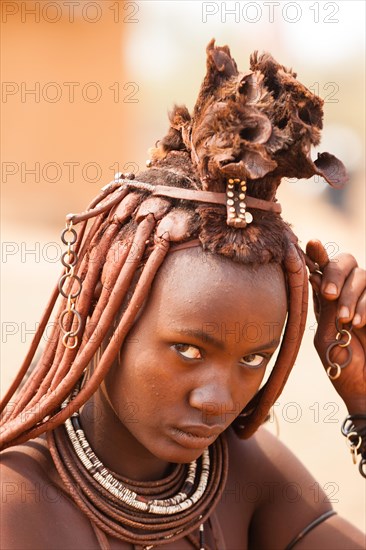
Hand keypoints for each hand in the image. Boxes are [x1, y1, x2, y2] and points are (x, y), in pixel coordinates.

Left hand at [306, 240, 365, 413]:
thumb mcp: (326, 337)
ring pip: (361, 276)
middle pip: (345, 262)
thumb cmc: (342, 367)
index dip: (317, 253)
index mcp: (326, 299)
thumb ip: (324, 307)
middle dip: (336, 274)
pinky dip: (365, 305)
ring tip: (346, 321)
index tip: (311, 244)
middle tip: (330, 295)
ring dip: (352, 296)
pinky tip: (359, 323)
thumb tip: (315, 275)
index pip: (322, 268)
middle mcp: (347, 294)